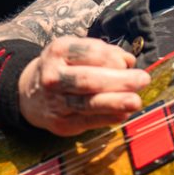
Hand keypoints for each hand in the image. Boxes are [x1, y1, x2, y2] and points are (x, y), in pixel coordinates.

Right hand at [18, 37, 150, 135]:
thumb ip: (103, 53)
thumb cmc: (64, 67)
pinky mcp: (61, 123)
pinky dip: (108, 118)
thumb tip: (129, 62)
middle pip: (88, 79)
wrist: (30, 93)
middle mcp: (53, 76)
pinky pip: (88, 121)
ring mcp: (55, 102)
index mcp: (59, 51)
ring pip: (88, 103)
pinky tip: (123, 114)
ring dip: (115, 102)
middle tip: (142, 79)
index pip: (91, 53)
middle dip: (118, 80)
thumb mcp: (76, 51)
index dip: (114, 58)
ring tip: (135, 101)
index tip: (129, 63)